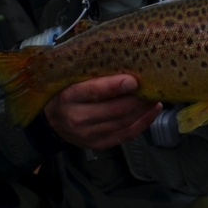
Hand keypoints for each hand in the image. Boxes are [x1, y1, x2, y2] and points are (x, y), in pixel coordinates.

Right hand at [44, 74, 161, 149]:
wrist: (52, 121)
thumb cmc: (66, 92)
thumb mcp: (71, 79)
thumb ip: (93, 73)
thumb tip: (125, 62)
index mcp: (68, 97)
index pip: (93, 92)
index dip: (114, 86)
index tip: (132, 80)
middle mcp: (77, 118)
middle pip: (114, 110)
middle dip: (137, 99)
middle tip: (151, 86)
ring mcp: (88, 135)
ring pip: (123, 123)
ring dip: (143, 109)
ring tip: (154, 95)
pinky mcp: (99, 144)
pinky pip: (126, 135)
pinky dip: (144, 122)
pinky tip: (152, 110)